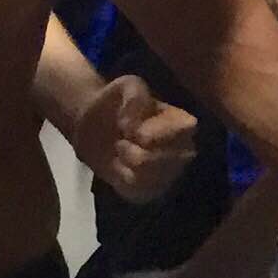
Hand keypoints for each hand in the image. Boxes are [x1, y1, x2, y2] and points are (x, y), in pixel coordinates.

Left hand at [70, 73, 197, 202]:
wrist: (92, 125)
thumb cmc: (115, 103)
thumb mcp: (126, 85)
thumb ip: (136, 97)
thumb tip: (135, 127)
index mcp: (184, 123)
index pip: (185, 131)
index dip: (152, 131)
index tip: (128, 125)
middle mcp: (185, 150)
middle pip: (165, 159)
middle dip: (134, 148)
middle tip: (122, 138)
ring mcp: (171, 173)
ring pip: (151, 177)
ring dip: (126, 161)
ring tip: (121, 149)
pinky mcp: (151, 191)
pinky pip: (139, 191)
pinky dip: (121, 178)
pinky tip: (118, 166)